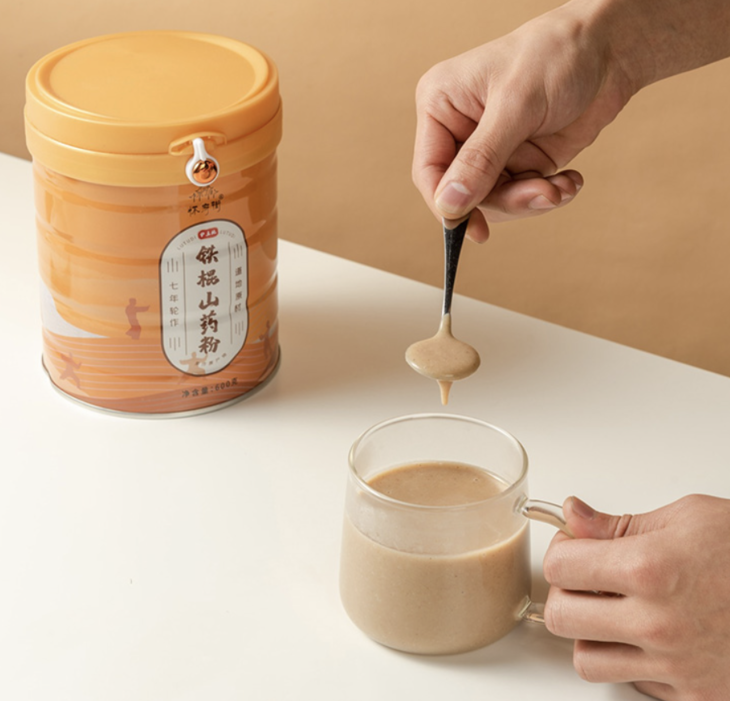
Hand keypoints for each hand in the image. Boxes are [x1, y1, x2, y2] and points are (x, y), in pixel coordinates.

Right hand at [412, 2, 634, 241]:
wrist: (610, 48)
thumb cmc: (556, 54)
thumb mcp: (516, 105)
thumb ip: (480, 159)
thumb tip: (449, 204)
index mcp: (441, 107)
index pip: (429, 171)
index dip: (447, 204)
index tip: (472, 227)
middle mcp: (461, 131)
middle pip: (464, 194)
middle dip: (505, 200)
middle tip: (541, 195)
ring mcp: (492, 150)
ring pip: (495, 201)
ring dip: (530, 201)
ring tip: (559, 188)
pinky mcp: (521, 162)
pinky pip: (522, 198)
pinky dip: (548, 196)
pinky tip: (568, 182)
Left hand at [543, 495, 729, 699]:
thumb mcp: (690, 518)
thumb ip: (621, 523)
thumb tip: (574, 514)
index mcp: (650, 569)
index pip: (559, 566)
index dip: (562, 551)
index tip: (574, 547)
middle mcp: (658, 623)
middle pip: (562, 617)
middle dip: (566, 593)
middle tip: (586, 579)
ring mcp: (677, 666)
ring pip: (587, 660)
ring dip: (591, 634)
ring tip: (613, 611)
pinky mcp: (697, 697)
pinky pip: (633, 684)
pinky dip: (631, 662)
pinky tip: (650, 637)